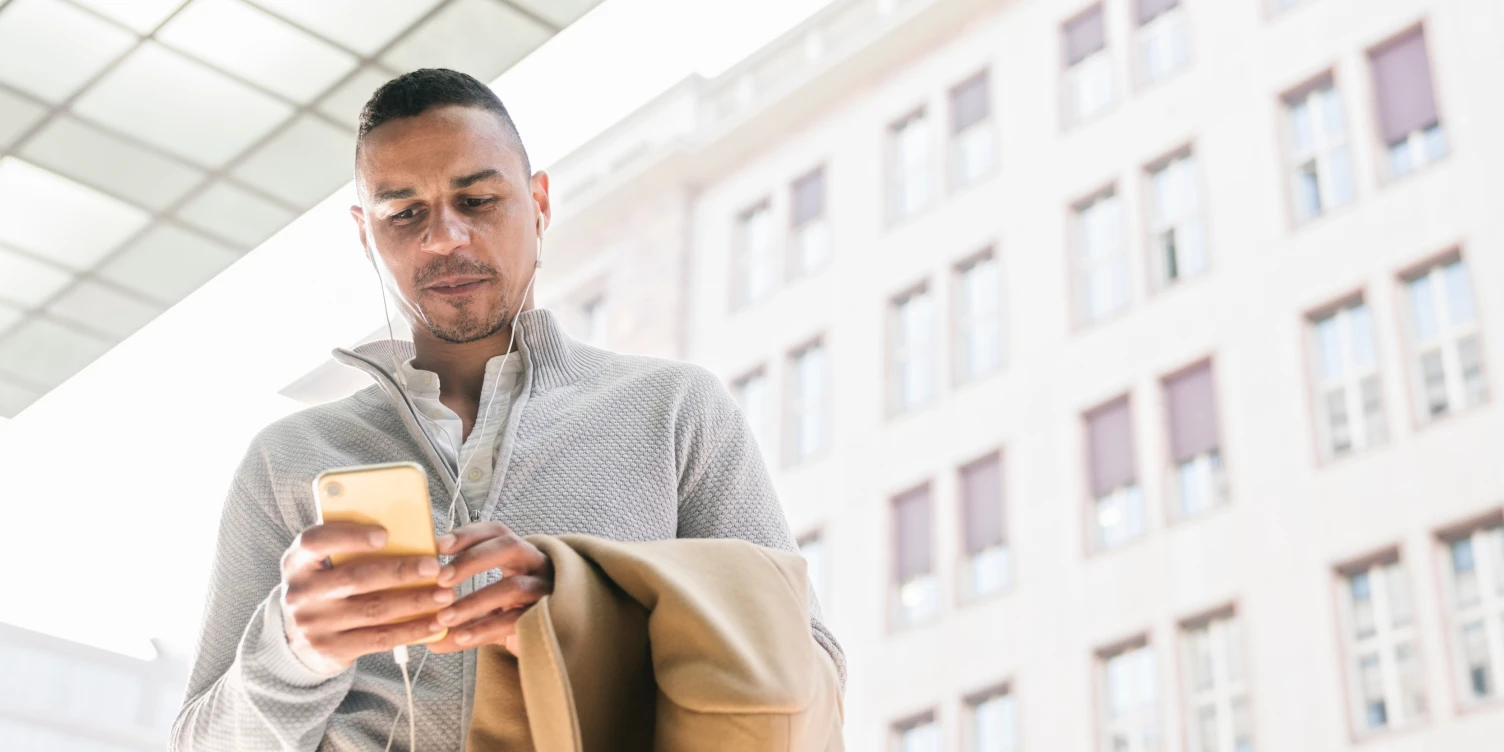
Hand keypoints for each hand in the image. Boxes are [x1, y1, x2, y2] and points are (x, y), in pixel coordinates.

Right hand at [279, 522, 451, 670]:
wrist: (297, 637)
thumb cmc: (324, 587)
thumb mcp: (323, 564)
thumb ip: (348, 547)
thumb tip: (403, 531)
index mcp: (298, 562)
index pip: (315, 542)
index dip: (350, 536)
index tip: (385, 534)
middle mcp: (301, 593)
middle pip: (356, 578)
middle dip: (400, 572)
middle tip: (435, 567)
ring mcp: (314, 624)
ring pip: (373, 610)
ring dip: (414, 602)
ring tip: (444, 594)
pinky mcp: (331, 649)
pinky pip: (378, 639)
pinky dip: (410, 630)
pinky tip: (434, 623)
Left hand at [423, 521, 552, 655]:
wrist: (546, 644)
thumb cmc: (511, 614)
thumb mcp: (485, 601)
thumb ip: (456, 603)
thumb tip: (415, 617)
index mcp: (518, 553)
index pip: (495, 531)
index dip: (468, 534)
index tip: (439, 545)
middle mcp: (536, 564)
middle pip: (509, 547)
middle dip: (472, 560)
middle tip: (441, 578)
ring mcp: (545, 590)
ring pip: (513, 586)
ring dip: (474, 601)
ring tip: (444, 618)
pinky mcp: (546, 617)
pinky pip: (515, 620)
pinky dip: (484, 629)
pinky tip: (460, 638)